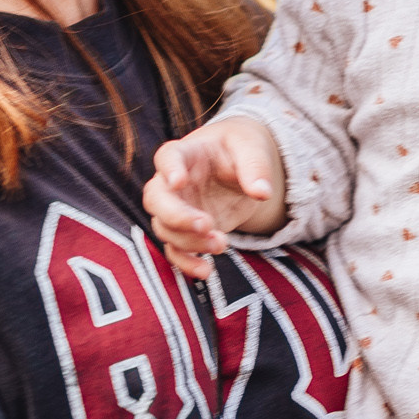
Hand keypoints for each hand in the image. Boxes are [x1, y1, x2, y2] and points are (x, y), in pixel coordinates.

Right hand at [143, 116, 287, 276]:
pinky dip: (186, 263)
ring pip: (165, 228)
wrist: (240, 165)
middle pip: (155, 199)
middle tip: (206, 224)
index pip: (167, 157)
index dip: (168, 169)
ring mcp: (177, 208)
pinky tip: (206, 271)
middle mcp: (172, 182)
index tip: (178, 181)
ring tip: (222, 244)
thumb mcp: (252, 148)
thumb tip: (262, 192)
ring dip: (189, 241)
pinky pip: (175, 250)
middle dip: (176, 215)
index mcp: (186, 153)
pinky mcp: (187, 231)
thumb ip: (255, 167)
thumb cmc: (241, 148)